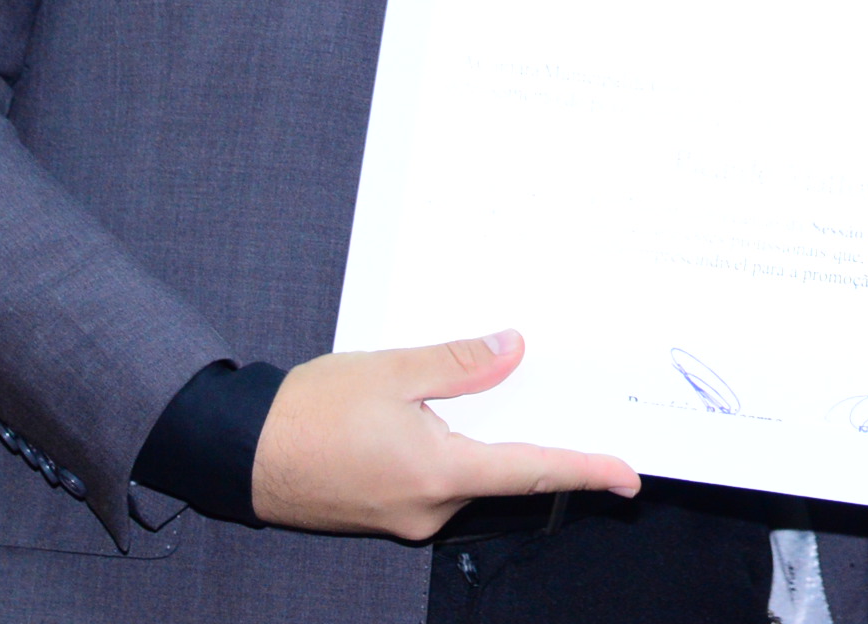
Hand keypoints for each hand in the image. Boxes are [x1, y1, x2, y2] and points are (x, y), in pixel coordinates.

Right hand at [249, 331, 638, 538]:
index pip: (532, 472)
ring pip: (466, 474)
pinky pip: (437, 480)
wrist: (239, 451)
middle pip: (501, 472)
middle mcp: (431, 508)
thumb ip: (458, 363)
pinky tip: (433, 414)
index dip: (585, 470)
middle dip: (524, 432)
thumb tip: (512, 350)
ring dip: (477, 437)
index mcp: (439, 473)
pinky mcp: (388, 514)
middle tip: (546, 387)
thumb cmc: (309, 411)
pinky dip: (449, 449)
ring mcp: (408, 517)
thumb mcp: (391, 371)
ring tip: (472, 386)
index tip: (628, 477)